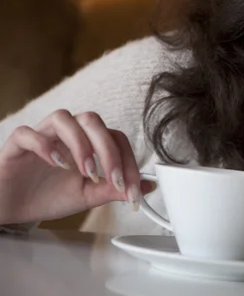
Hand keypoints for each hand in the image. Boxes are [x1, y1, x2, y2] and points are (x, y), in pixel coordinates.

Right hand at [0, 110, 151, 224]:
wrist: (10, 208)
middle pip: (92, 121)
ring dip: (80, 143)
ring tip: (87, 171)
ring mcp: (42, 135)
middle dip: (108, 150)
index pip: (115, 138)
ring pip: (63, 118)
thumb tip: (147, 185)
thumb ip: (114, 189)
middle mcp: (67, 134)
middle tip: (112, 178)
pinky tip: (56, 163)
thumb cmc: (47, 196)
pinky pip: (28, 132)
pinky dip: (44, 145)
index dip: (128, 161)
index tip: (132, 188)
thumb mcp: (87, 196)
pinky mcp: (17, 144)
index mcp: (88, 142)